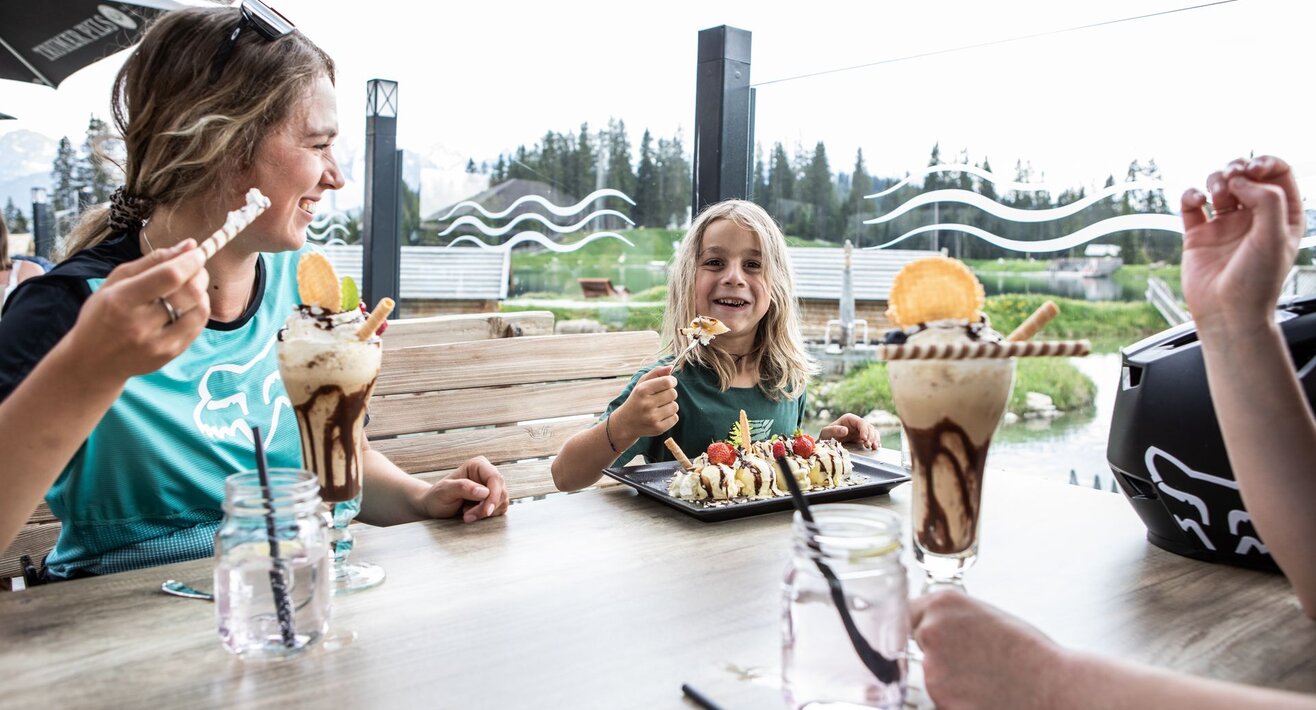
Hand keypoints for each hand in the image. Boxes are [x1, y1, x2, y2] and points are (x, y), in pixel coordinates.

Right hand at [65, 240, 209, 380]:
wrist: (92, 361)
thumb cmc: (102, 314)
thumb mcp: (116, 281)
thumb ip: (152, 260)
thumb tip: (189, 245)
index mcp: (122, 300)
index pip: (169, 276)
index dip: (190, 261)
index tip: (197, 252)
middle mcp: (140, 324)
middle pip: (188, 291)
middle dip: (199, 273)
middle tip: (195, 267)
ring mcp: (157, 343)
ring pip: (199, 310)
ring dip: (202, 292)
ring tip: (192, 285)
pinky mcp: (169, 354)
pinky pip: (198, 327)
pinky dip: (200, 309)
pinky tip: (189, 304)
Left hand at [419, 456, 509, 522]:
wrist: (435, 507)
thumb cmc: (437, 497)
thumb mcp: (444, 491)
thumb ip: (463, 488)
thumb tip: (484, 491)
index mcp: (478, 465)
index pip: (495, 478)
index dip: (494, 496)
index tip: (486, 512)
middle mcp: (488, 474)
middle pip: (500, 492)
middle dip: (486, 508)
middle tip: (467, 516)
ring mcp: (492, 487)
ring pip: (502, 502)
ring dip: (485, 513)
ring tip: (466, 514)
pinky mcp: (494, 500)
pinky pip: (500, 510)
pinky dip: (487, 516)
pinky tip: (473, 514)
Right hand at [613, 365, 678, 439]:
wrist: (625, 423)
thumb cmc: (637, 400)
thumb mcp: (642, 384)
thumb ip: (656, 373)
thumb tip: (671, 367)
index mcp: (642, 390)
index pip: (668, 382)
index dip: (672, 381)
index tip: (668, 384)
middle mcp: (646, 404)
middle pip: (673, 394)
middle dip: (670, 394)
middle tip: (661, 397)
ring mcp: (652, 418)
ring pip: (675, 406)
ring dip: (670, 405)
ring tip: (659, 407)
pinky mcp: (658, 428)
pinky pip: (675, 418)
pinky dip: (670, 416)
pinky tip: (660, 416)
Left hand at [819, 412, 878, 449]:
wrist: (827, 443)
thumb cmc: (826, 436)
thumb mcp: (827, 432)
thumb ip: (835, 430)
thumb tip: (845, 430)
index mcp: (849, 419)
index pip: (861, 422)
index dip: (864, 430)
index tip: (864, 439)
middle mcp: (856, 423)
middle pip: (869, 427)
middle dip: (871, 436)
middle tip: (868, 445)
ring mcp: (860, 430)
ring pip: (873, 432)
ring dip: (875, 439)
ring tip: (874, 447)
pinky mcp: (862, 437)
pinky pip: (872, 438)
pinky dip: (876, 442)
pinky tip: (876, 447)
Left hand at [911, 589, 1064, 709]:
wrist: (1052, 687)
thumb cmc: (1030, 653)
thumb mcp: (987, 616)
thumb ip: (952, 617)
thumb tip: (933, 625)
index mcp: (944, 604)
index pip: (909, 612)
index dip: (921, 625)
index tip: (924, 633)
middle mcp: (932, 631)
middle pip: (918, 643)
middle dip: (938, 652)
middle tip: (973, 661)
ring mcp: (933, 668)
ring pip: (930, 673)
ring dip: (948, 677)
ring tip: (985, 678)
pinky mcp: (940, 700)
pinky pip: (939, 698)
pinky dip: (956, 698)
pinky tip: (982, 694)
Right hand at [1180, 155, 1303, 334]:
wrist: (1227, 314)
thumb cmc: (1257, 282)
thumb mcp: (1275, 236)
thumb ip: (1265, 200)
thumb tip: (1241, 181)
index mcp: (1282, 217)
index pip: (1278, 175)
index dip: (1266, 163)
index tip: (1254, 169)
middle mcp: (1254, 218)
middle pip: (1246, 175)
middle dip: (1238, 168)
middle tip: (1234, 176)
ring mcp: (1225, 225)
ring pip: (1219, 185)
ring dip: (1216, 180)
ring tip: (1217, 194)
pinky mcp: (1198, 235)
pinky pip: (1191, 204)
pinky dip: (1191, 195)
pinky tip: (1197, 201)